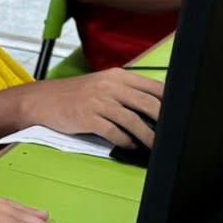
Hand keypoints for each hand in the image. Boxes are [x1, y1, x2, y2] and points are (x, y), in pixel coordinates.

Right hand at [22, 68, 163, 147]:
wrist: (43, 100)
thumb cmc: (76, 95)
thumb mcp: (102, 85)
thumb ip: (126, 92)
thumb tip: (154, 109)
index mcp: (118, 76)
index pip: (152, 87)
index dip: (169, 101)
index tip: (179, 115)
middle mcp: (110, 86)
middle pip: (147, 103)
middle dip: (163, 121)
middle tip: (172, 135)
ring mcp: (99, 101)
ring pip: (132, 120)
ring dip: (147, 136)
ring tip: (154, 146)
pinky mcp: (88, 118)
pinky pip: (114, 132)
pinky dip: (125, 141)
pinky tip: (129, 145)